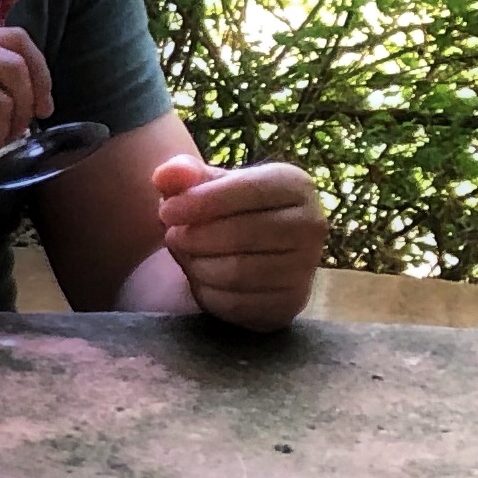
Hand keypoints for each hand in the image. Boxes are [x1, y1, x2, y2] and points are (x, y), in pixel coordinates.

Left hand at [153, 156, 325, 330]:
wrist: (247, 254)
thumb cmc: (223, 211)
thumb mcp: (202, 185)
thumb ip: (181, 174)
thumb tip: (166, 174)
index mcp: (295, 185)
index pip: (250, 189)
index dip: (202, 201)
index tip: (166, 211)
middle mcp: (311, 225)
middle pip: (242, 234)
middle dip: (195, 237)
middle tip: (174, 237)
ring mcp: (305, 268)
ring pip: (236, 272)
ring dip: (198, 265)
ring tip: (188, 255)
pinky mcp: (289, 303)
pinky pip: (236, 303)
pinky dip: (208, 294)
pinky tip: (204, 279)